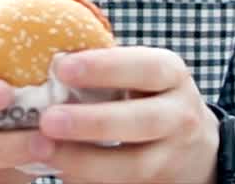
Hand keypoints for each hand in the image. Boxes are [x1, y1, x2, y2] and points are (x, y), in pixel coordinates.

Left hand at [32, 47, 219, 183]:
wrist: (189, 146)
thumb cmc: (144, 95)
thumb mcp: (137, 72)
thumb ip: (102, 67)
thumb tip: (45, 62)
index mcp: (171, 74)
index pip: (145, 67)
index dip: (104, 67)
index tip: (61, 67)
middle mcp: (180, 115)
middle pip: (143, 120)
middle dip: (93, 122)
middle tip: (48, 120)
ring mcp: (174, 155)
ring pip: (135, 165)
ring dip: (86, 160)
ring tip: (44, 150)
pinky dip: (88, 180)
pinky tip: (60, 171)